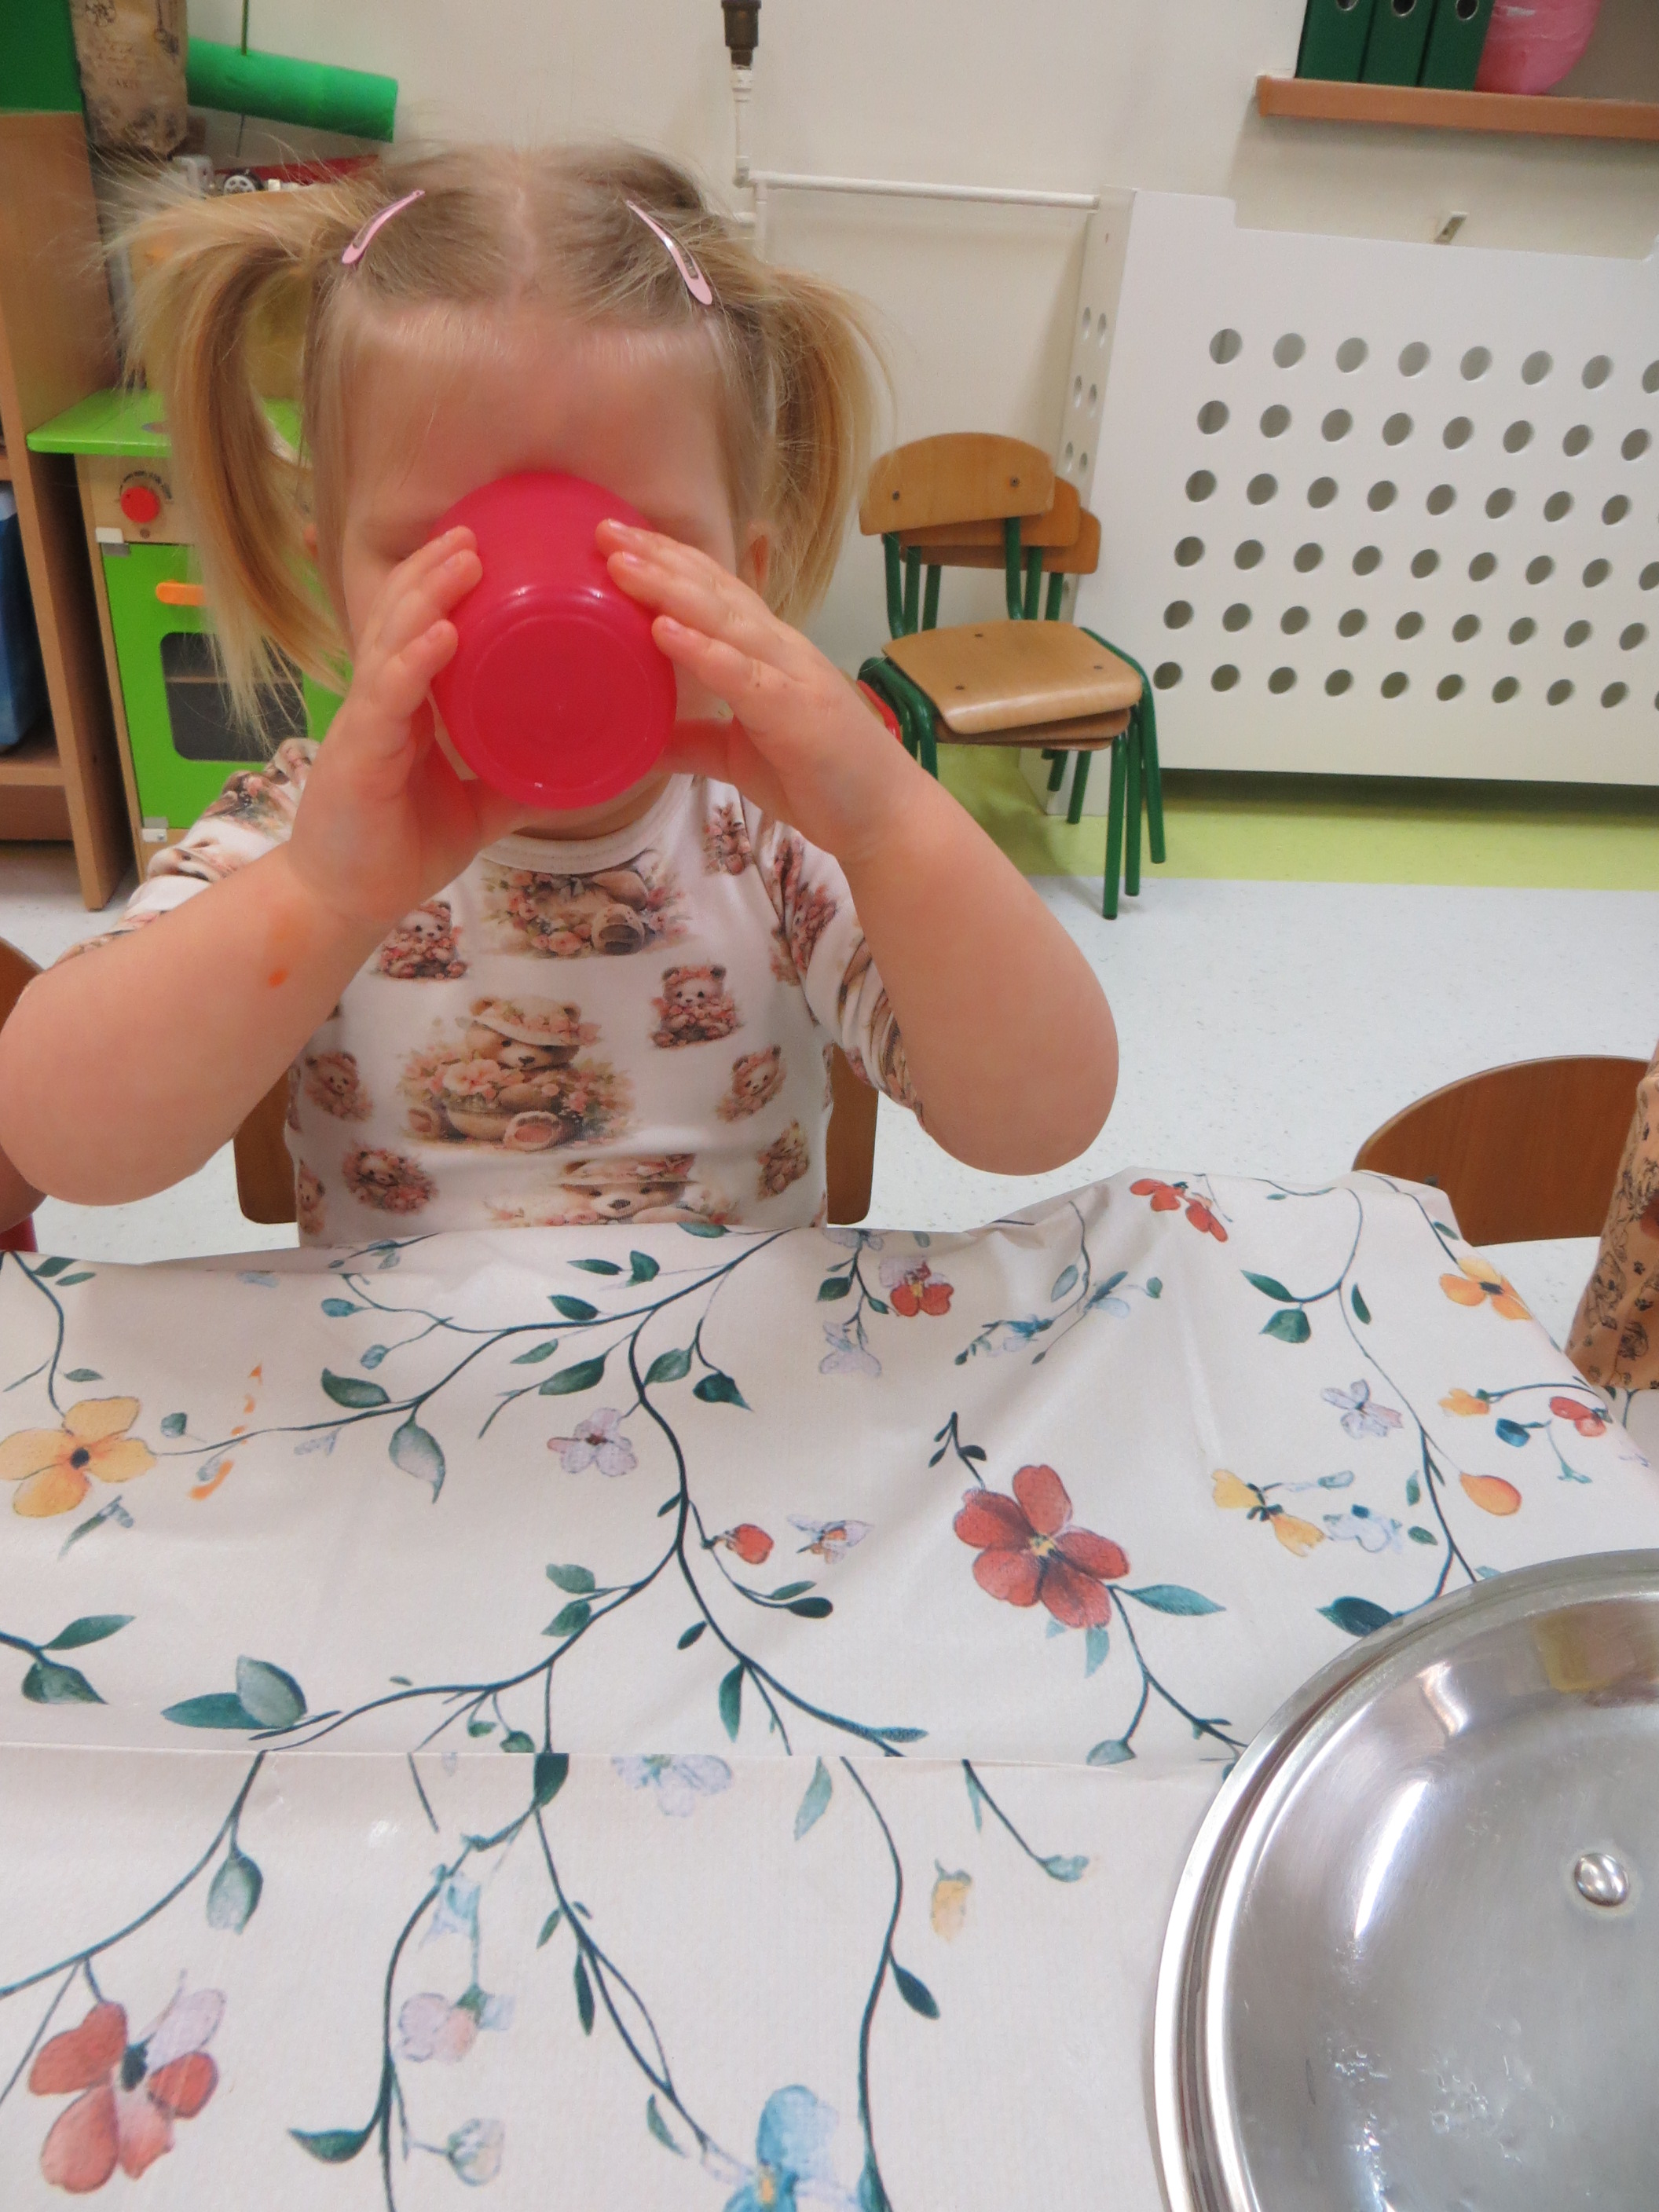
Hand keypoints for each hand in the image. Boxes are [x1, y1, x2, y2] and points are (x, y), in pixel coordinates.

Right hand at [286, 528, 524, 930]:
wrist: (345, 902)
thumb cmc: (397, 851)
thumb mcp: (473, 808)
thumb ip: (512, 781)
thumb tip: (572, 768)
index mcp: (404, 707)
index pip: (417, 628)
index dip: (441, 586)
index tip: (482, 547)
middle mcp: (381, 703)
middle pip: (400, 616)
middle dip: (434, 570)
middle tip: (475, 531)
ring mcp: (367, 724)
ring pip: (392, 641)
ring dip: (427, 596)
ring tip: (464, 558)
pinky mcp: (360, 755)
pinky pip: (386, 697)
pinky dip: (414, 661)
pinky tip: (440, 634)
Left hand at [599, 521, 917, 862]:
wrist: (885, 818)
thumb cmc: (821, 782)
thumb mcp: (739, 758)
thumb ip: (696, 741)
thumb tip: (643, 742)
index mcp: (768, 653)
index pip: (714, 592)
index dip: (668, 562)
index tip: (616, 541)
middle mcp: (781, 650)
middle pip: (714, 590)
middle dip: (659, 558)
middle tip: (604, 530)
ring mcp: (792, 676)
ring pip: (726, 619)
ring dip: (671, 589)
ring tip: (621, 566)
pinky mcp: (797, 712)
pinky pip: (743, 674)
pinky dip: (703, 649)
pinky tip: (664, 629)